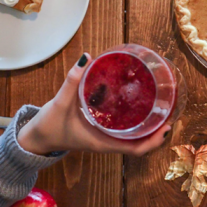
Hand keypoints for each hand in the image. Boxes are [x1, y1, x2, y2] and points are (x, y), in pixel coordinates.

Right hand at [17, 54, 169, 155]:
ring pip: (134, 136)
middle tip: (170, 110)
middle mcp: (108, 142)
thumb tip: (86, 57)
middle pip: (141, 142)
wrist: (36, 138)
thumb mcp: (60, 103)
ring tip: (161, 106)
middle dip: (157, 131)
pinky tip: (139, 104)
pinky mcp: (102, 131)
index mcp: (103, 143)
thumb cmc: (49, 126)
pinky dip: (136, 121)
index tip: (167, 126)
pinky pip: (125, 129)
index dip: (154, 141)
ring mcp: (106, 138)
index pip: (136, 149)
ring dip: (149, 126)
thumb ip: (72, 81)